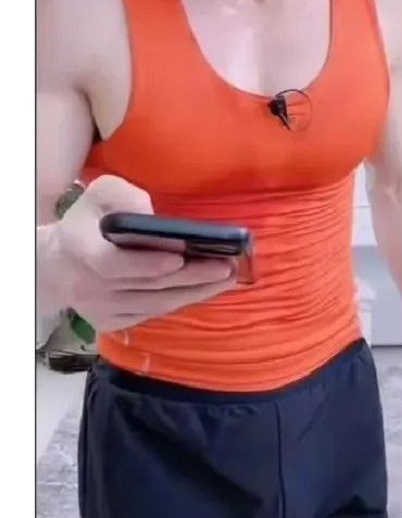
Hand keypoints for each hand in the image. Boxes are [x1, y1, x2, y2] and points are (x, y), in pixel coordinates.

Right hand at [40, 175, 237, 332]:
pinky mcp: (112, 323)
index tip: (180, 257)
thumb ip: (124, 197)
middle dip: (191, 277)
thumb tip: (151, 216)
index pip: (114, 264)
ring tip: (226, 278)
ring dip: (195, 292)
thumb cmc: (87, 222)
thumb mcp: (99, 194)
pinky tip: (204, 290)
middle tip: (225, 267)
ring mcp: (102, 309)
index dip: (147, 263)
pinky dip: (180, 301)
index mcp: (81, 250)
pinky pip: (153, 313)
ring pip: (155, 304)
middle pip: (147, 286)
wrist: (57, 265)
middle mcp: (90, 286)